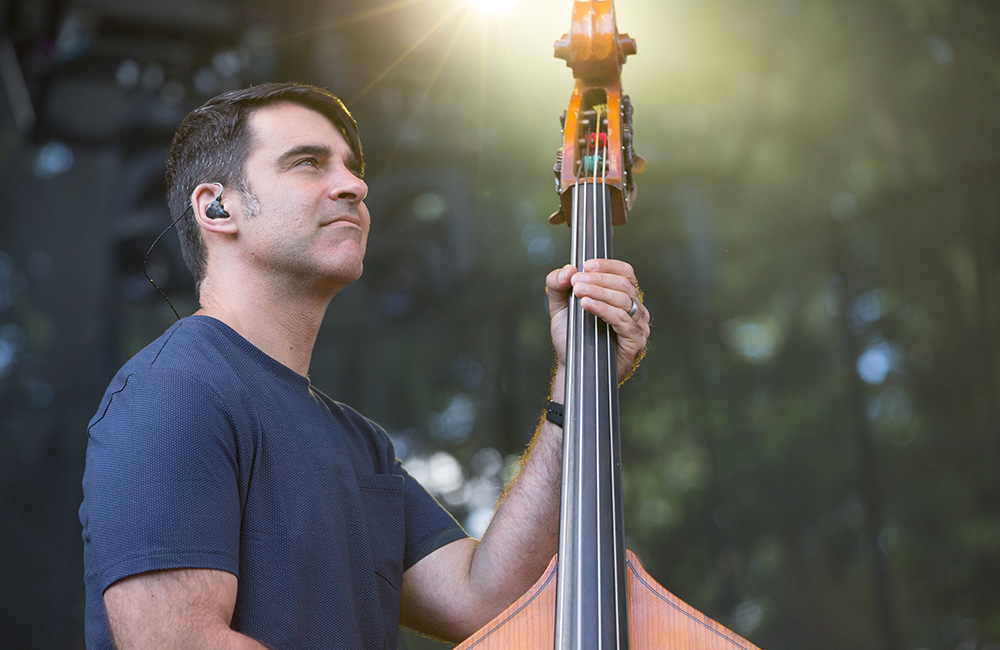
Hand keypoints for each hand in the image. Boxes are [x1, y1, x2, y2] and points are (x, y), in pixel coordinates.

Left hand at [546, 258, 649, 385]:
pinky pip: (622, 319)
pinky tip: (587, 305)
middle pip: (624, 284)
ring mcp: (638, 325)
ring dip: (599, 292)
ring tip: (578, 291)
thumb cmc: (572, 337)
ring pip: (624, 300)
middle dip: (598, 279)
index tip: (586, 264)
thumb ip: (557, 285)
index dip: (608, 266)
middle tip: (576, 281)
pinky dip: (604, 309)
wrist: (572, 367)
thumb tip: (567, 269)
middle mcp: (635, 309)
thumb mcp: (560, 306)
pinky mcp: (636, 341)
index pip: (625, 273)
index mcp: (622, 297)